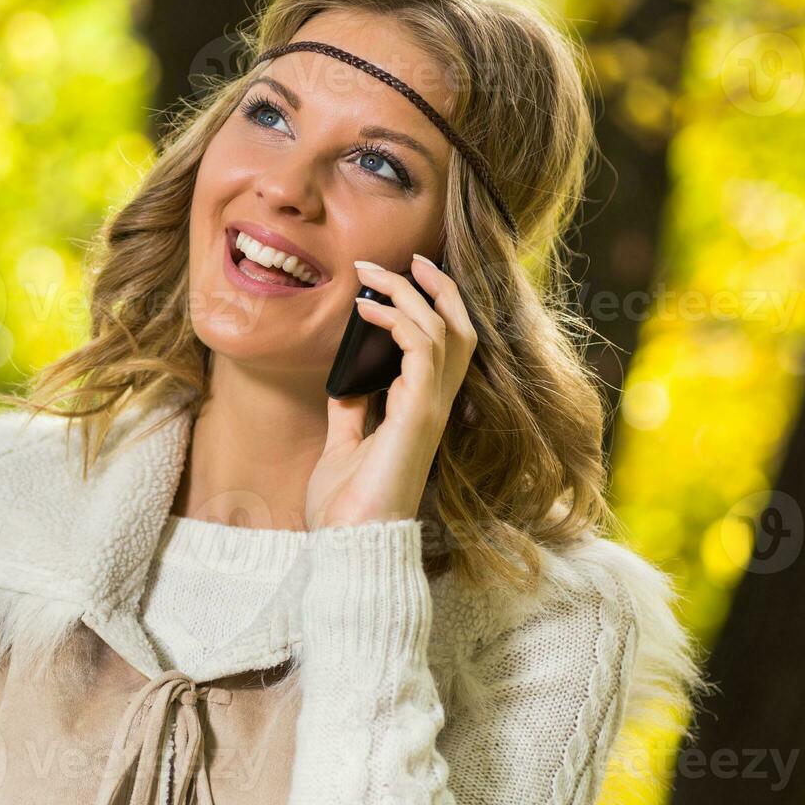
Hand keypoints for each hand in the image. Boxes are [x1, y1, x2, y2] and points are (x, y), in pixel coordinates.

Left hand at [305, 253, 478, 530]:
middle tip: (408, 258)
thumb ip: (352, 412)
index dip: (432, 308)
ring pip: (444, 330)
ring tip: (371, 274)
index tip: (398, 280)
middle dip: (438, 288)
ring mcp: (431, 409)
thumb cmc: (347, 508)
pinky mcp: (419, 413)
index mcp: (421, 412)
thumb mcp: (344, 447)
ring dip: (409, 293)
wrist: (348, 546)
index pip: (444, 348)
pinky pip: (423, 348)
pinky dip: (399, 319)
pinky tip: (368, 310)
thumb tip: (346, 382)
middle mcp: (434, 407)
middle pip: (460, 330)